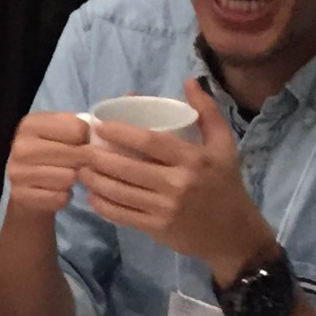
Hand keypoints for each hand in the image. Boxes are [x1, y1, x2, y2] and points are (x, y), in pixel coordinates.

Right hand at [4, 110, 94, 217]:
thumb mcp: (56, 131)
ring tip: (65, 176)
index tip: (80, 143)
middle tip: (77, 163)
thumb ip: (76, 127)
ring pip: (68, 178)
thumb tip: (98, 138)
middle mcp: (21, 146)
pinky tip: (57, 190)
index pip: (77, 129)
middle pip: (74, 154)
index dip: (85, 138)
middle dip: (82, 160)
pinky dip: (63, 196)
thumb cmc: (47, 152)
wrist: (21, 183)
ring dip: (72, 179)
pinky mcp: (21, 195)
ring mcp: (18, 172)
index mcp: (30, 124)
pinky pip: (59, 198)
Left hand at [76, 80, 273, 280]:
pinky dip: (102, 205)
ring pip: (120, 192)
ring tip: (80, 169)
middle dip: (98, 158)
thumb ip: (207, 112)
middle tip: (80, 149)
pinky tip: (91, 195)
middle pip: (128, 167)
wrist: (234, 235)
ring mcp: (166, 209)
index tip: (100, 126)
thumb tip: (189, 80)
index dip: (121, 132)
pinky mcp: (157, 229)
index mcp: (195, 159)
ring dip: (94, 180)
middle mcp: (179, 184)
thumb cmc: (226, 184)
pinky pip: (122, 215)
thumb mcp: (224, 146)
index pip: (151, 141)